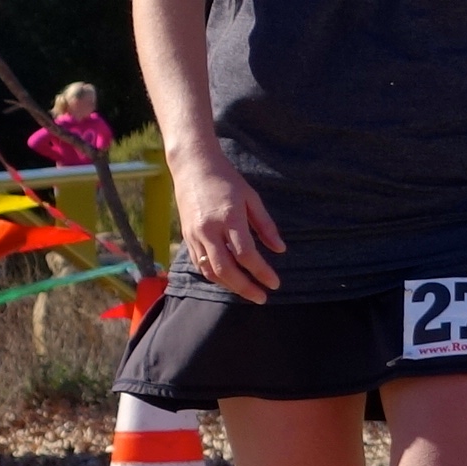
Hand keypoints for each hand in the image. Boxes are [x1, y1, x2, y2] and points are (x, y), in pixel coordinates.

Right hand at [170, 152, 285, 304]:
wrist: (193, 167)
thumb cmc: (227, 181)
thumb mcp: (252, 198)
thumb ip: (265, 226)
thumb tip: (280, 250)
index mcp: (229, 218)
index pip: (246, 254)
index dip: (261, 272)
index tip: (275, 283)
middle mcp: (208, 230)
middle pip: (225, 269)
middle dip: (245, 287)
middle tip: (262, 297)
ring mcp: (194, 235)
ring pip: (210, 271)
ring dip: (229, 286)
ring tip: (248, 291)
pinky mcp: (186, 237)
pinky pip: (199, 264)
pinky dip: (214, 276)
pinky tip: (229, 280)